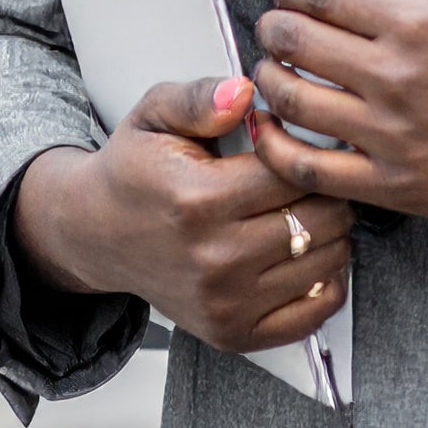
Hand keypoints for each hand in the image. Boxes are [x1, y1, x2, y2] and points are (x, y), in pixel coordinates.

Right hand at [10, 75, 350, 353]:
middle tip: (304, 176)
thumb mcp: (155, 113)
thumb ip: (201, 97)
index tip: (292, 144)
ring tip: (302, 209)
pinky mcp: (232, 334)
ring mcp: (224, 304)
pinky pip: (314, 313)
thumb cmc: (136, 169)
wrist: (97, 233)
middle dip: (325, 188)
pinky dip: (325, 281)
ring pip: (328, 261)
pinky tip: (303, 253)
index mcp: (199, 200)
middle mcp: (214, 260)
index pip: (296, 173)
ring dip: (331, 231)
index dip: (306, 150)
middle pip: (321, 218)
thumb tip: (244, 92)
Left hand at [250, 0, 427, 270]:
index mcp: (419, 23)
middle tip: (270, 26)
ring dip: (268, 77)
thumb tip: (368, 2)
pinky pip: (309, 166)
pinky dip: (276, 144)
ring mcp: (389, 132)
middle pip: (300, 40)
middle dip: (274, 27)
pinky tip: (267, 128)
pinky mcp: (390, 183)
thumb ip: (417, 5)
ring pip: (294, 98)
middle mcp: (396, 74)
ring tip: (268, 70)